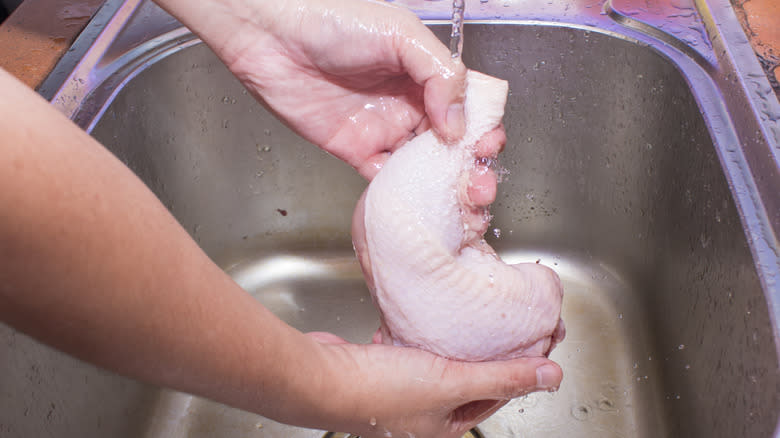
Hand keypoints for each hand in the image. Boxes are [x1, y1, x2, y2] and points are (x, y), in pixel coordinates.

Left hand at [162, 0, 504, 178]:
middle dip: (471, 165)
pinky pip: (386, 179)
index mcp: (426, 74)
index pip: (466, 107)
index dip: (482, 127)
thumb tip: (457, 121)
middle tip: (480, 182)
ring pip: (424, 166)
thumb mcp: (400, 34)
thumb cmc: (332, 19)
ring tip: (464, 201)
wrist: (272, 36)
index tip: (490, 144)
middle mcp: (409, 103)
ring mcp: (384, 128)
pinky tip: (422, 203)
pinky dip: (406, 193)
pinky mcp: (356, 150)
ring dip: (446, 186)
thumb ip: (438, 73)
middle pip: (451, 143)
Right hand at [306, 332, 561, 437]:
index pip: (499, 393)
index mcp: (447, 427)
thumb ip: (502, 376)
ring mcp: (403, 390)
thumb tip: (551, 376)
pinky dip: (424, 333)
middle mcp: (426, 414)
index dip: (522, 365)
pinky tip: (426, 317)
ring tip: (475, 314)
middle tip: (513, 318)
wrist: (319, 377)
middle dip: (491, 349)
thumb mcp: (452, 382)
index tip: (540, 335)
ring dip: (458, 340)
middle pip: (472, 377)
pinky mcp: (383, 367)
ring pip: (443, 361)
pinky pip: (415, 348)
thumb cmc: (378, 390)